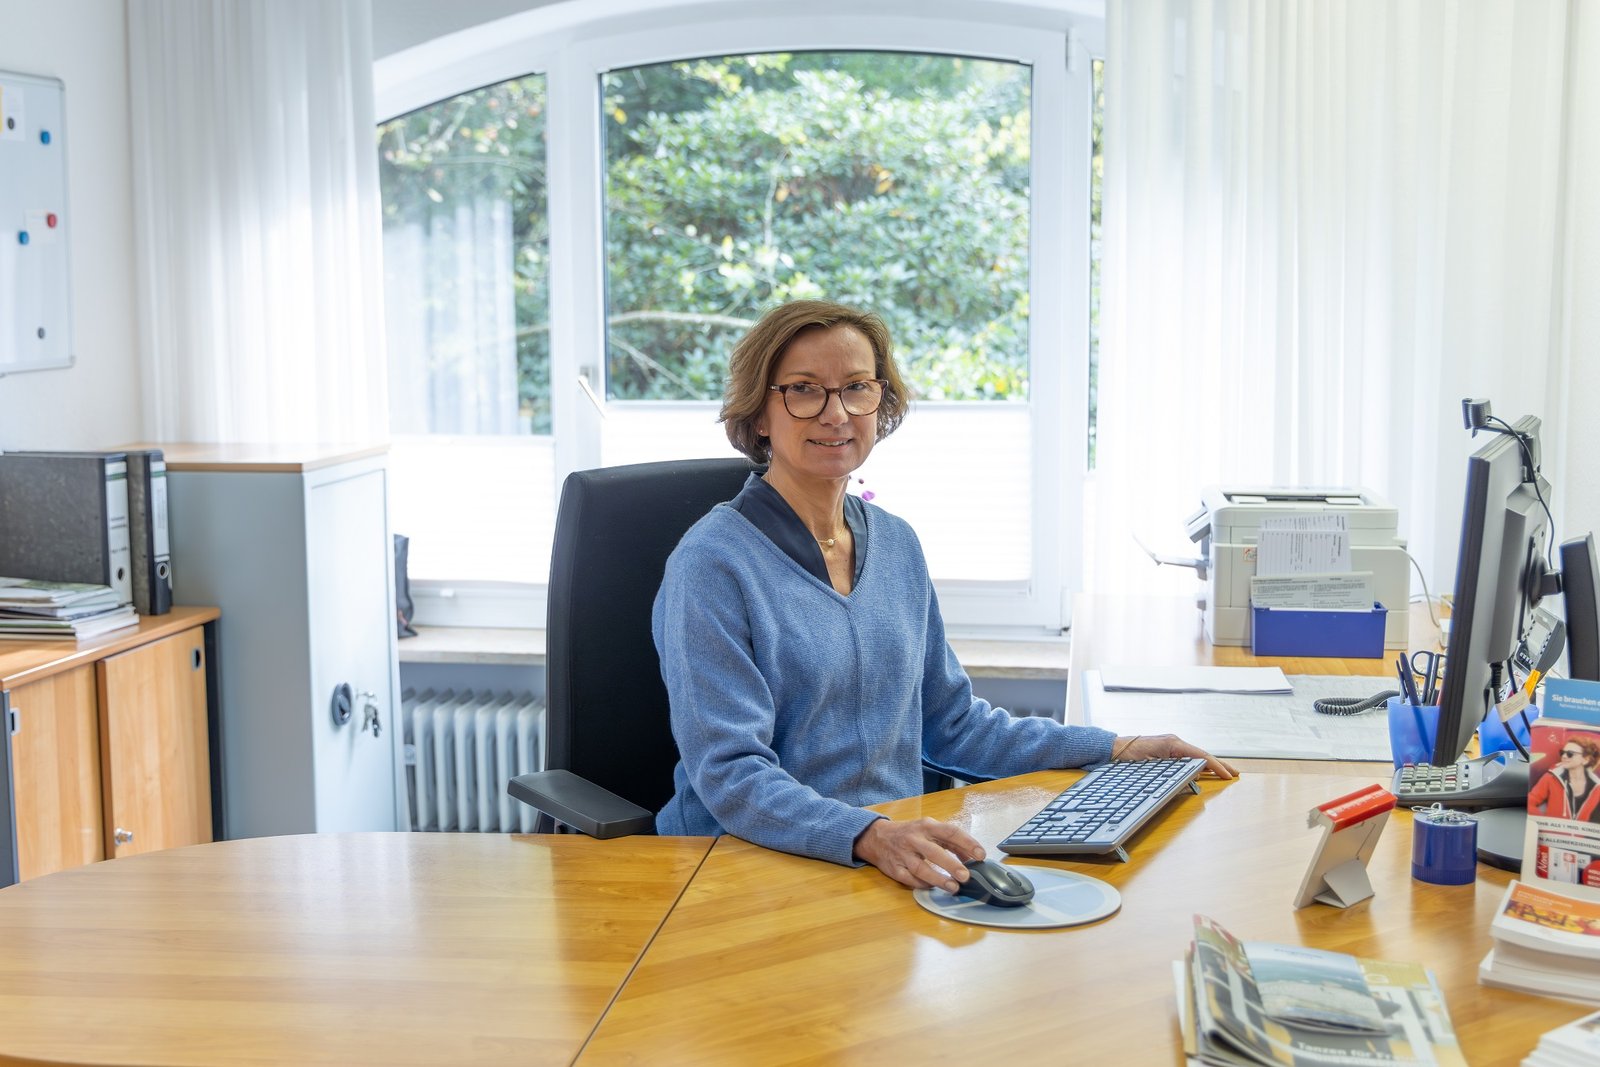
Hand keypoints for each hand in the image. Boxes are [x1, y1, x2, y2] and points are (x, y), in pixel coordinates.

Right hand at [853, 816, 984, 892]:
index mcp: (926, 826)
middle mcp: (914, 839)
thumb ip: (950, 842)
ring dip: (938, 879)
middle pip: (933, 852)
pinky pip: (910, 879)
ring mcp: (903, 854)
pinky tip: (933, 887)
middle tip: (966, 876)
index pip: (950, 832)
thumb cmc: (910, 834)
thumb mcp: (930, 830)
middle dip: (951, 864)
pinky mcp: (895, 868)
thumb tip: (972, 857)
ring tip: (953, 887)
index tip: (981, 854)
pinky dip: (923, 884)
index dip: (967, 843)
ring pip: (921, 869)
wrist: (877, 837)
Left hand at [1113, 733, 1237, 779]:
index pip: (1200, 756)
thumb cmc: (1128, 756)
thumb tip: (1192, 776)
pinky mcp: (1166, 750)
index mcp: (1172, 743)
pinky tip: (1203, 771)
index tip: (1228, 775)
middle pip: (1201, 755)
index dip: (1216, 766)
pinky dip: (1197, 765)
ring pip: (1194, 757)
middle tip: (1234, 774)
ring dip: (1209, 766)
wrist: (1112, 749)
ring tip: (1223, 773)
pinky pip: (1186, 758)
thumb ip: (1171, 771)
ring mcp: (1170, 745)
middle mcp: (1174, 742)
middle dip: (1218, 765)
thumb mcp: (1150, 765)